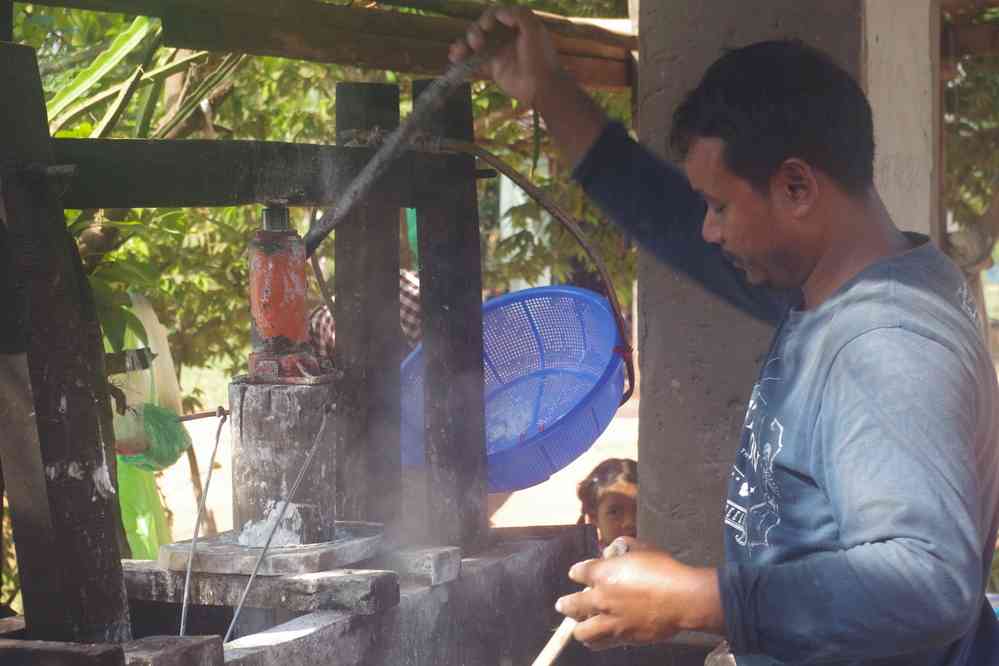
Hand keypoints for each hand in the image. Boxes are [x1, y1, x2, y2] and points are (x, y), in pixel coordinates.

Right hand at [448, 6, 561, 107]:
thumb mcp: (535, 30)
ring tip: (459, 52)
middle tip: (478, 43)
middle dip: (475, 32)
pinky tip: (455, 58)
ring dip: (464, 43)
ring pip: (474, 43)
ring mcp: (497, 53)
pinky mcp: (492, 68)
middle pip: (481, 27)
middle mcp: (505, 37)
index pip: (495, 14)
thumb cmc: (540, 57)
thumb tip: (499, 14)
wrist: (541, 86)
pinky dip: (462, 58)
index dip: (488, 17)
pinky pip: (473, 60)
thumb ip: (519, 14)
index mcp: (515, 25)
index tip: (488, 27)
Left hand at [555, 545, 723, 650]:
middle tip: (562, 605)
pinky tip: (599, 637)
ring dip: (579, 627)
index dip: (577, 573)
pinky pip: (601, 643)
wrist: (681, 599)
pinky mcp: (622, 638)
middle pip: (570, 605)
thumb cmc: (664, 570)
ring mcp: (610, 621)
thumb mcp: (643, 548)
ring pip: (581, 631)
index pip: (578, 573)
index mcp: (603, 573)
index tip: (577, 574)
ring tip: (579, 626)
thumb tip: (615, 549)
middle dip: (565, 604)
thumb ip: (625, 547)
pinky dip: (597, 640)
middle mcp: (600, 598)